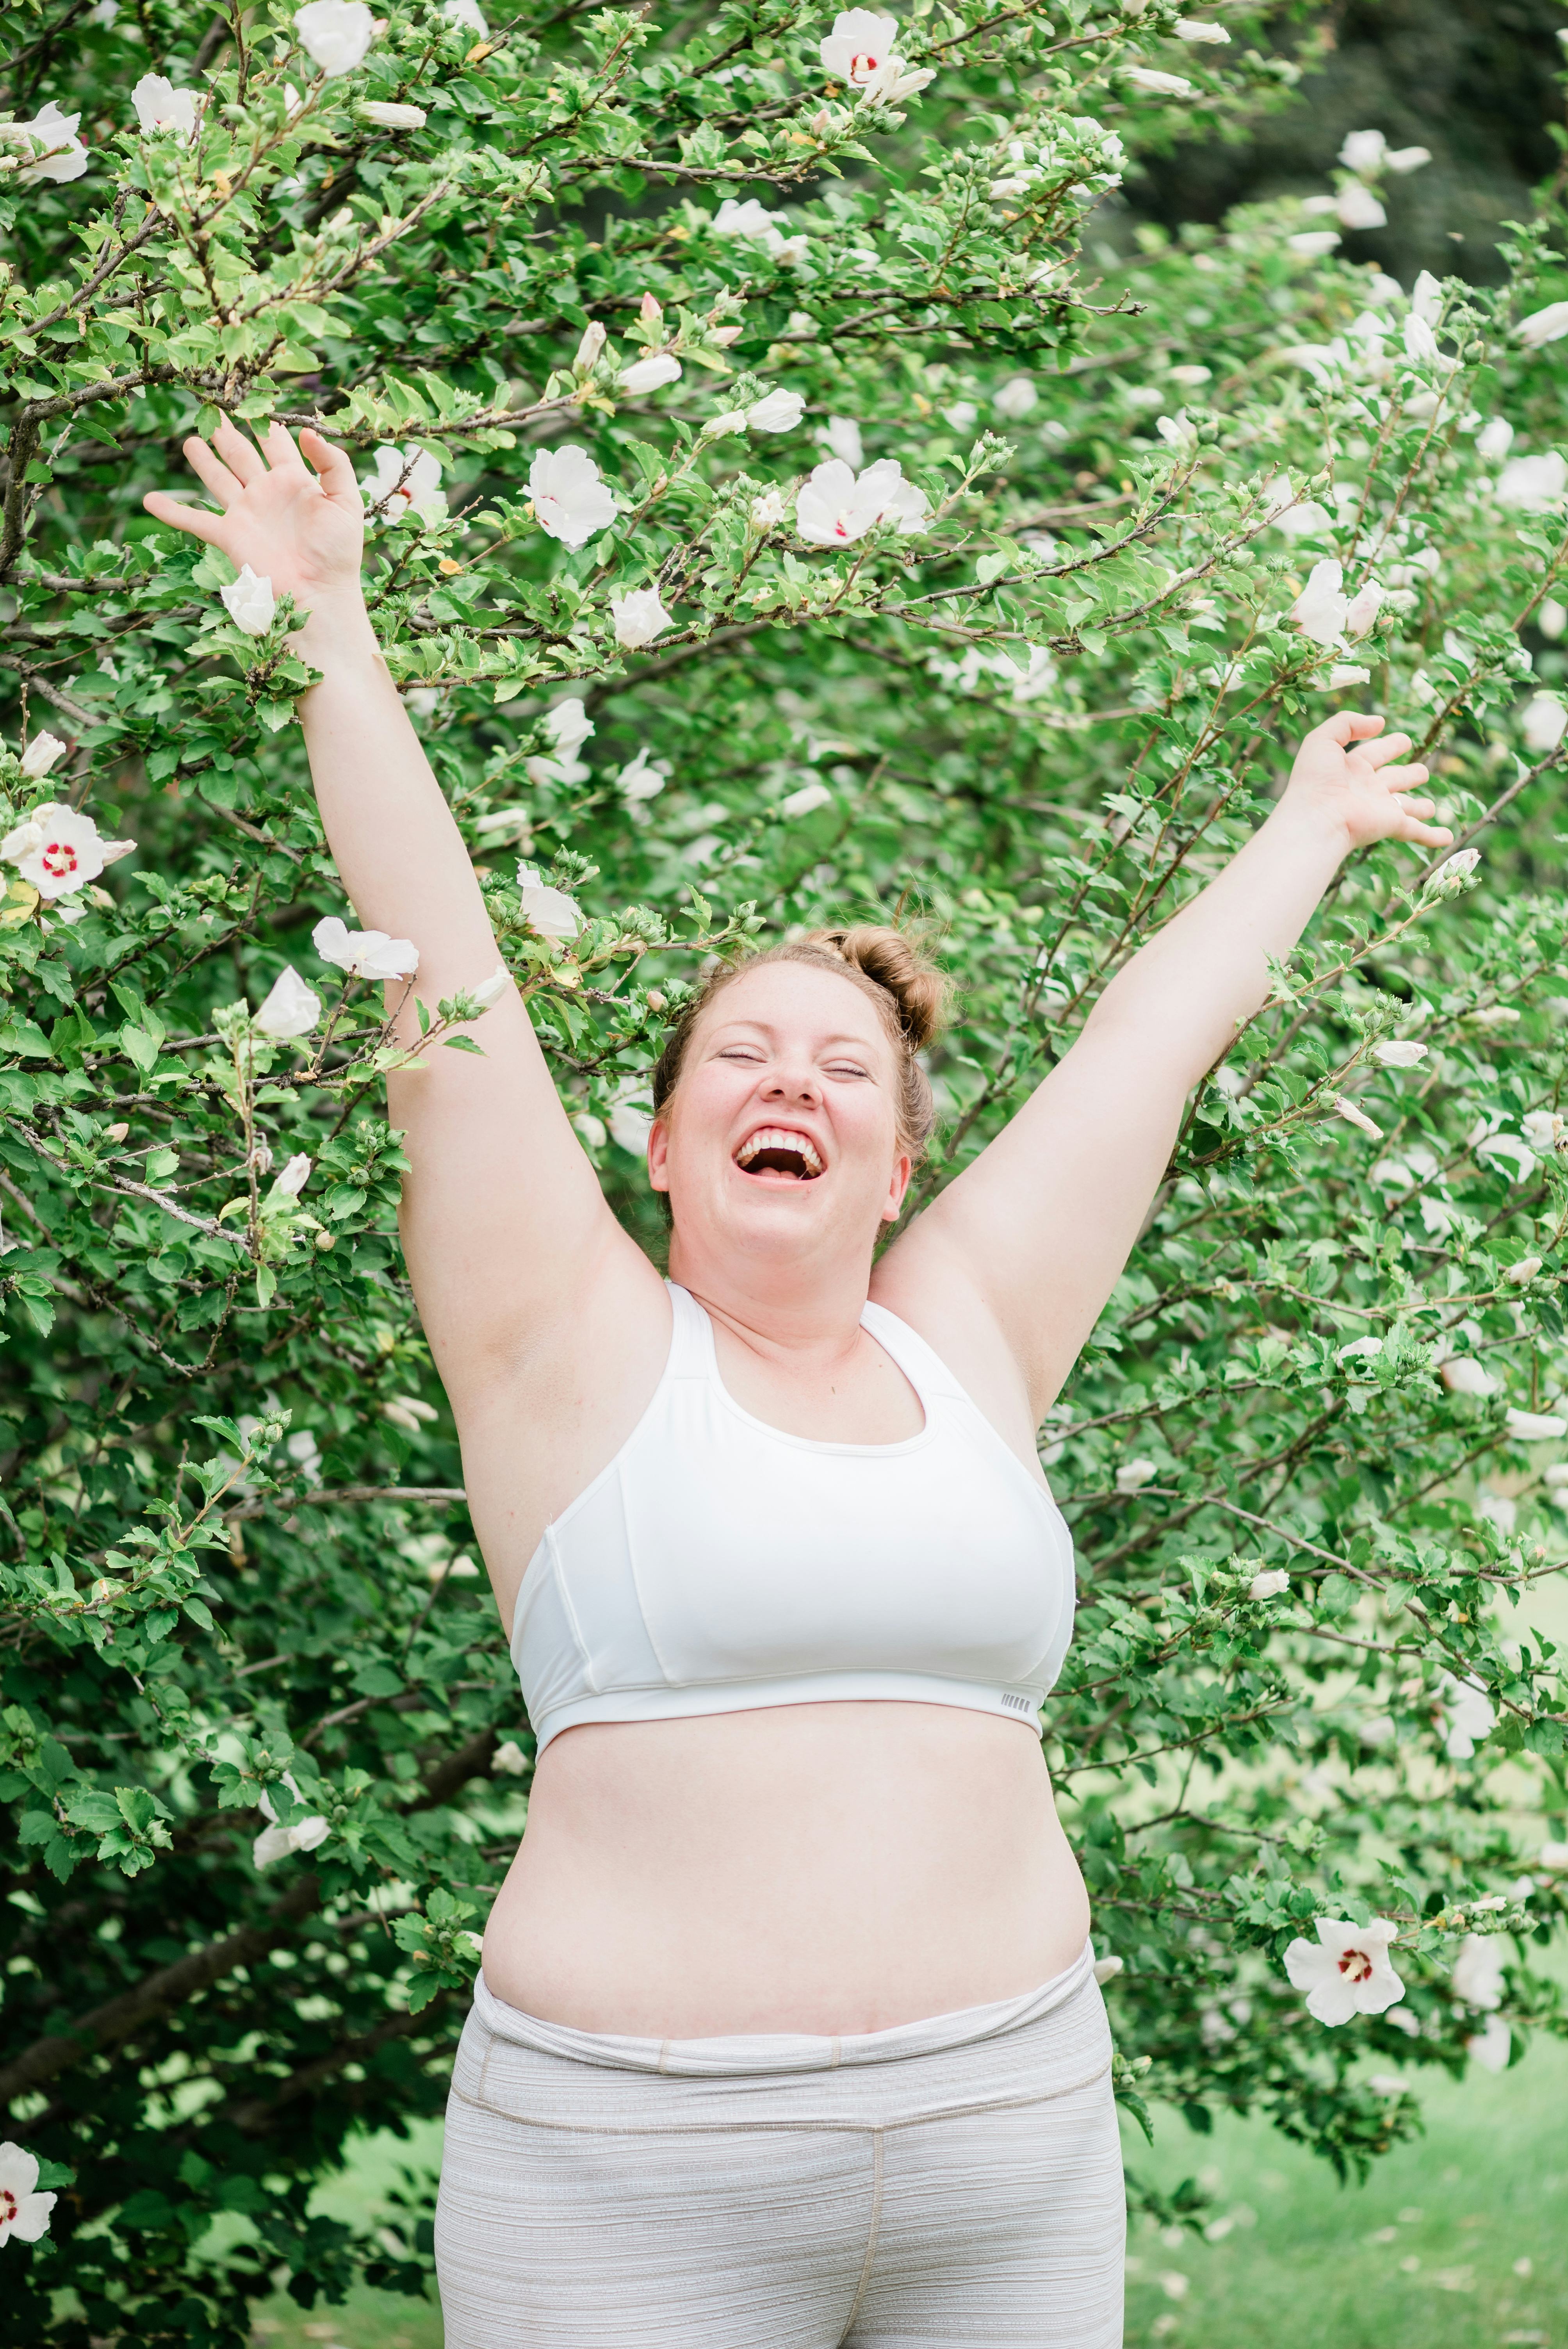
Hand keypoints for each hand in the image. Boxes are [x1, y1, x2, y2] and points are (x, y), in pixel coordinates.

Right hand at [142, 418, 366, 635]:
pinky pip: (195, 520)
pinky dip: (171, 511)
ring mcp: (246, 514)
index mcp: (295, 482)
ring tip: (190, 440)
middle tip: (213, 412)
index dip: (266, 424)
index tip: (253, 403)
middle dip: (228, 433)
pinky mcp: (229, 537)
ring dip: (204, 460)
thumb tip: (308, 432)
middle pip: (242, 455)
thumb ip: (334, 463)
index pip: (277, 444)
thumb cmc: (337, 553)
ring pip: (218, 479)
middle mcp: (266, 493)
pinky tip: (149, 500)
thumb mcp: (347, 501)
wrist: (319, 594)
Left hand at [1279, 711, 1450, 854]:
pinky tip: (1447, 839)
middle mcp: (1367, 789)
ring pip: (1406, 806)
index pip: (1374, 753)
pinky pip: (1416, 830)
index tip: (1404, 741)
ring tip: (1431, 808)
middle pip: (1393, 780)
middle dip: (1408, 775)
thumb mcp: (1322, 740)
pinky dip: (1433, 836)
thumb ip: (1347, 723)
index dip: (1389, 746)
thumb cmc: (1315, 779)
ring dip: (1419, 807)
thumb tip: (1379, 722)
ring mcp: (1380, 808)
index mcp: (1351, 768)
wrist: (1316, 818)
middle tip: (1422, 773)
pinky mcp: (1391, 824)